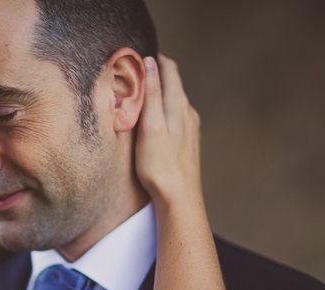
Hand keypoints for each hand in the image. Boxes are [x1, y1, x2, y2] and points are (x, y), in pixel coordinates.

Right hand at [135, 55, 202, 205]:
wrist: (179, 198)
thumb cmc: (160, 165)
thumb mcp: (150, 126)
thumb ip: (151, 94)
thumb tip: (149, 63)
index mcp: (178, 105)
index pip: (169, 69)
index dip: (153, 59)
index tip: (135, 57)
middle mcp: (188, 112)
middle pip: (172, 83)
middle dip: (154, 74)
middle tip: (133, 74)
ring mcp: (191, 128)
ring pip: (174, 100)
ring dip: (158, 93)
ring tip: (139, 95)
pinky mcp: (188, 142)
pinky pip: (175, 117)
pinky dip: (162, 110)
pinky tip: (153, 121)